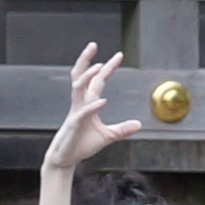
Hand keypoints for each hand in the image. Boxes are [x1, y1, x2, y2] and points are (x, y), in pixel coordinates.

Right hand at [40, 43, 149, 178]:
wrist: (65, 159)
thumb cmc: (81, 145)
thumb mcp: (107, 137)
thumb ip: (122, 129)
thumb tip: (139, 124)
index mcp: (87, 104)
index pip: (97, 81)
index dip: (108, 68)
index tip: (119, 55)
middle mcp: (80, 104)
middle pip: (81, 76)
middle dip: (86, 60)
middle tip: (93, 44)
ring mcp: (75, 113)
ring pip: (78, 88)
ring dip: (87, 76)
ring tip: (98, 66)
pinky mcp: (73, 125)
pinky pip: (83, 112)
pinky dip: (92, 106)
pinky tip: (102, 100)